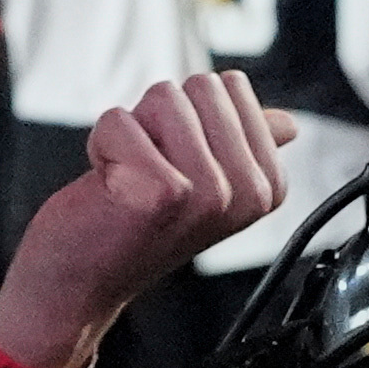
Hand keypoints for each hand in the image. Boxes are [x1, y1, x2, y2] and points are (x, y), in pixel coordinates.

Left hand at [10, 66, 293, 347]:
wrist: (81, 281)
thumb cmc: (132, 229)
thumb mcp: (202, 186)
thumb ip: (243, 148)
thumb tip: (287, 125)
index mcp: (265, 186)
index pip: (232, 86)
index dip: (190, 114)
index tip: (177, 162)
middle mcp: (245, 193)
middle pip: (201, 86)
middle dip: (161, 119)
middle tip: (150, 171)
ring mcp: (209, 195)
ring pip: (164, 97)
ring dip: (132, 131)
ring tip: (131, 179)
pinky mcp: (161, 193)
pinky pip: (120, 119)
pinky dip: (101, 144)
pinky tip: (109, 188)